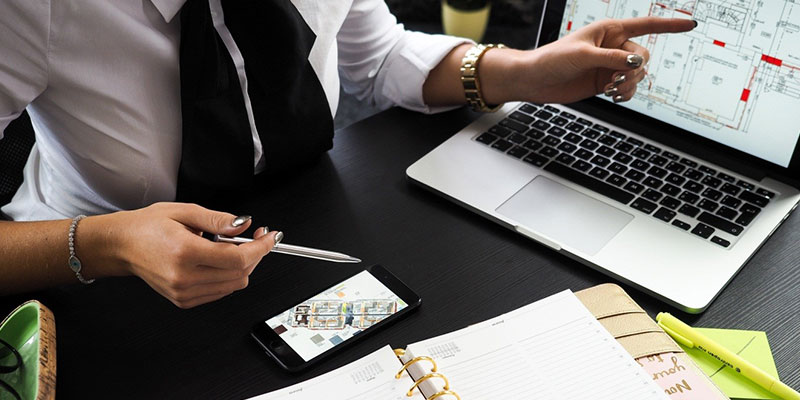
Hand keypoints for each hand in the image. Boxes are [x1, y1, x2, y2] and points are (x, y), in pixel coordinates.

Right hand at [83, 202, 277, 307]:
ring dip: (243, 266)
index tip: (271, 237)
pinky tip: (218, 261)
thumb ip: (218, 220)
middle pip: (240, 273)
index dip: (260, 248)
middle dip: (255, 254)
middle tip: (255, 236)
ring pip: (234, 285)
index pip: (238, 258)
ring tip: (231, 247)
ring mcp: (184, 292)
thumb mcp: (185, 212)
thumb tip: (244, 225)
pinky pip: (221, 291)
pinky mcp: (184, 300)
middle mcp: (184, 277)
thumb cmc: (148, 226)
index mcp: (185, 252)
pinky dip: (228, 276)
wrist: (122, 246)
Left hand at [483, 17, 695, 104]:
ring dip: (629, 84)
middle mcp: (614, 46)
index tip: (691, 24)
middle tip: (614, 81)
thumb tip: (637, 63)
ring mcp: (611, 65)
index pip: (647, 25)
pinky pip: (628, 89)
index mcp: (610, 30)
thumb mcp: (583, 56)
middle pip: (643, 56)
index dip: (670, 25)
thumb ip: (612, 59)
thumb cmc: (553, 59)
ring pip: (637, 75)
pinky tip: (614, 97)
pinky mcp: (606, 82)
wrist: (536, 81)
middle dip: (634, 70)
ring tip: (609, 90)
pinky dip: (626, 94)